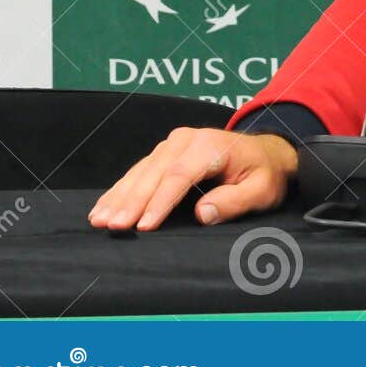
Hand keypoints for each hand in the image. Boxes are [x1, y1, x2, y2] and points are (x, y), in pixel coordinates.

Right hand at [88, 128, 298, 231]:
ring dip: (119, 197)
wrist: (265, 151)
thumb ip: (235, 201)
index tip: (144, 226)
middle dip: (131, 201)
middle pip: (154, 173)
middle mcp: (187, 140)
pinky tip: (104, 207)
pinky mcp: (164, 152)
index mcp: (211, 146)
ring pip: (141, 172)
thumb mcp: (262, 189)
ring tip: (100, 220)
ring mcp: (173, 144)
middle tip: (112, 226)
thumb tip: (202, 213)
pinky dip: (120, 190)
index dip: (160, 201)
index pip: (179, 176)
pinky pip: (138, 171)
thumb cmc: (263, 173)